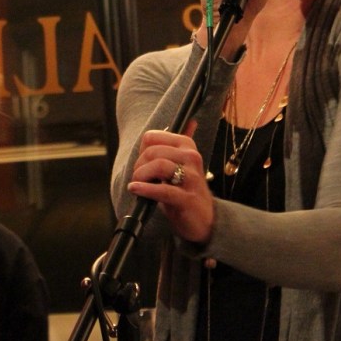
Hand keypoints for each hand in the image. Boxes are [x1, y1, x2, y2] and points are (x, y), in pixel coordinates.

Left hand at [127, 123, 213, 244]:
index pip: (152, 137)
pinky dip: (145, 189)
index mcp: (187, 146)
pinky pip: (162, 189)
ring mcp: (191, 178)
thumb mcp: (184, 164)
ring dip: (141, 176)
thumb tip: (191, 121)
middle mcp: (192, 158)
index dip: (141, 150)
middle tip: (138, 177)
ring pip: (159, 166)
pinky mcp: (187, 198)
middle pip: (152, 152)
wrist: (204, 219)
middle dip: (139, 165)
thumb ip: (178, 146)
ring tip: (137, 184)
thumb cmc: (187, 190)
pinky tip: (136, 189)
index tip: (142, 163)